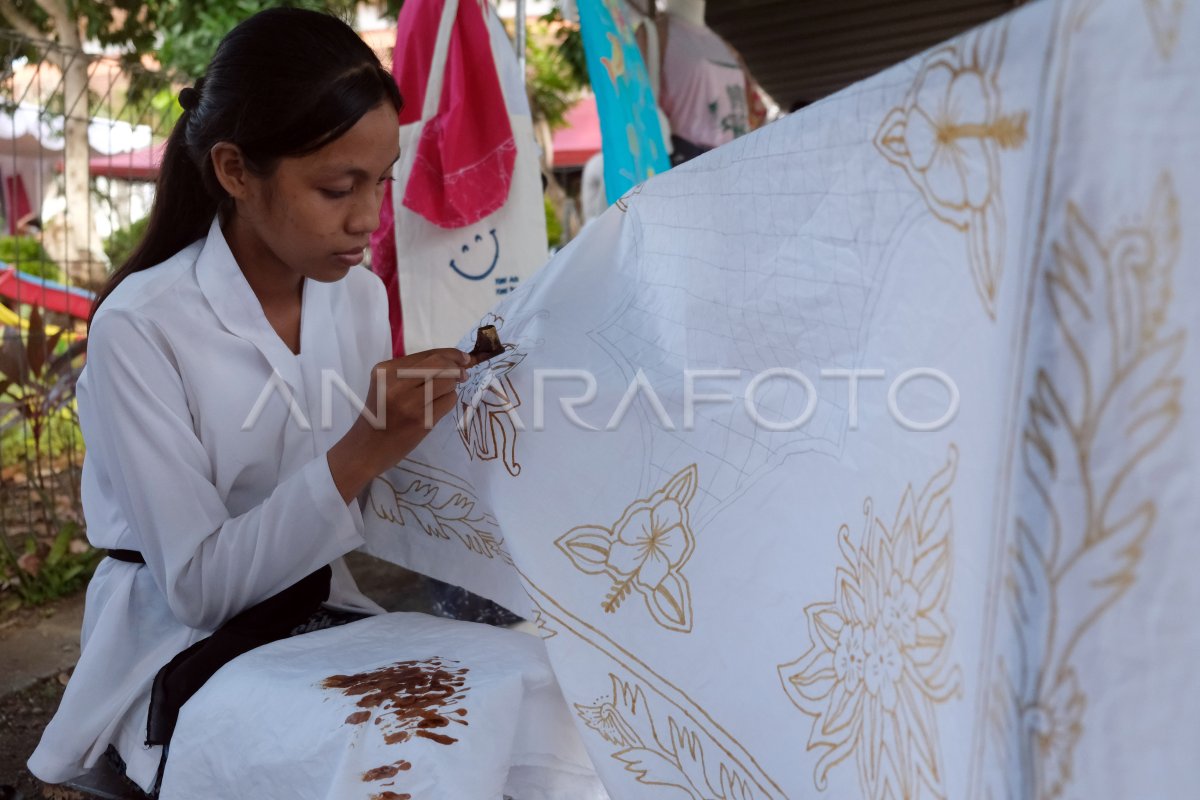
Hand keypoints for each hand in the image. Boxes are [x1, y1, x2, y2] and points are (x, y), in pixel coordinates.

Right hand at [327, 348, 469, 501]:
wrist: (366, 448)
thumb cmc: (380, 415)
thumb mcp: (386, 385)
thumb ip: (413, 370)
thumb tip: (453, 361)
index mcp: (385, 370)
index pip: (427, 354)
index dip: (451, 354)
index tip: (463, 358)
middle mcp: (395, 383)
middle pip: (440, 365)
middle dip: (457, 367)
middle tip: (463, 374)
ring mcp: (409, 403)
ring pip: (448, 382)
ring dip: (453, 386)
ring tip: (443, 393)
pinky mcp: (421, 421)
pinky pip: (448, 402)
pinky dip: (449, 401)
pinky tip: (438, 407)